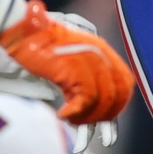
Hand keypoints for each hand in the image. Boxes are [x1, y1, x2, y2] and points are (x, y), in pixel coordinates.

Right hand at [0, 0, 134, 123]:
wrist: (26, 30)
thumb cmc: (44, 44)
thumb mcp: (74, 57)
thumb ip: (88, 75)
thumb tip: (92, 103)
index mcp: (103, 50)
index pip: (125, 83)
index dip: (118, 104)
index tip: (106, 116)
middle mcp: (100, 55)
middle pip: (118, 94)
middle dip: (105, 115)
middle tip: (87, 122)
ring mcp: (88, 61)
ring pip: (102, 100)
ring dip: (88, 117)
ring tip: (72, 119)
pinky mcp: (72, 69)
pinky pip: (85, 99)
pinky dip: (75, 113)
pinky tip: (63, 114)